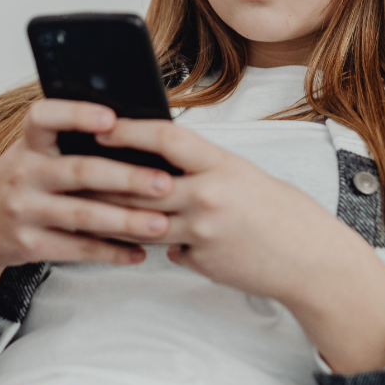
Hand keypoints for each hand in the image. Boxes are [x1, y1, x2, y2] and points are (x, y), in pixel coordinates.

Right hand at [0, 99, 177, 274]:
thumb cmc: (18, 182)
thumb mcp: (30, 155)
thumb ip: (68, 145)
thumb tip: (134, 140)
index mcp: (28, 145)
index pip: (44, 118)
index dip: (77, 114)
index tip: (111, 118)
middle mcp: (23, 174)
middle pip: (80, 171)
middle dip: (127, 177)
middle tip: (165, 182)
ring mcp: (24, 210)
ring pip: (84, 214)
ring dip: (127, 220)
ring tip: (162, 223)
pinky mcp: (29, 244)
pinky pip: (77, 248)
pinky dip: (111, 252)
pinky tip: (138, 252)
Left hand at [89, 120, 384, 371]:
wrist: (312, 260)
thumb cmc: (283, 213)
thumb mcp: (245, 176)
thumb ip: (205, 169)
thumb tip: (165, 162)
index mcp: (222, 164)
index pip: (166, 138)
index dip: (128, 130)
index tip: (101, 124)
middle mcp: (209, 196)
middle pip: (140, 184)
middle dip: (103, 179)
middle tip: (72, 170)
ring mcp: (203, 231)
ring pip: (142, 220)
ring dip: (114, 214)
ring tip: (86, 205)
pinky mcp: (201, 260)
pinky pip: (168, 249)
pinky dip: (158, 243)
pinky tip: (147, 241)